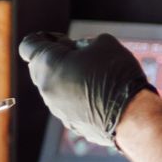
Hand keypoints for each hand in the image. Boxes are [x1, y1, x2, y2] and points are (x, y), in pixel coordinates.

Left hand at [19, 32, 152, 149]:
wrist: (133, 116)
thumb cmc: (117, 75)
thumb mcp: (103, 42)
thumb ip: (81, 43)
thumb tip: (76, 52)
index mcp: (48, 64)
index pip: (28, 45)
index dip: (45, 38)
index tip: (65, 41)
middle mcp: (46, 88)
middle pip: (40, 67)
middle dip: (56, 59)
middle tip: (82, 57)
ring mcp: (56, 108)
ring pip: (54, 87)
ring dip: (67, 79)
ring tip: (94, 77)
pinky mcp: (69, 123)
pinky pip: (67, 104)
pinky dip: (77, 98)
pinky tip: (99, 96)